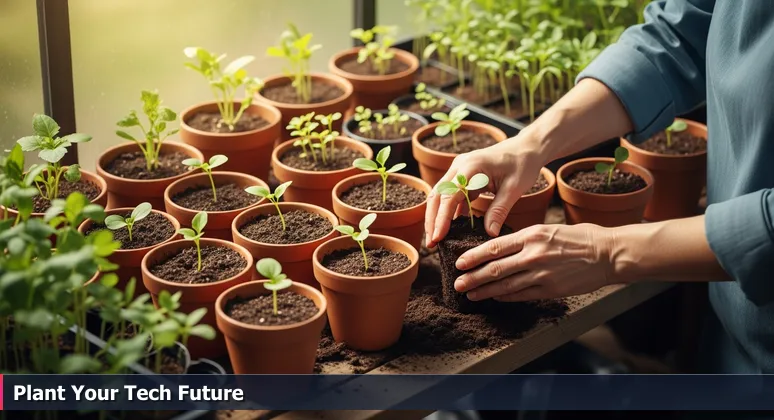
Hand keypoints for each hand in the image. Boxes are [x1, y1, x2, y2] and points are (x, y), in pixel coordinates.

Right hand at [424, 134, 545, 247]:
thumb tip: (490, 234)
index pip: (449, 196)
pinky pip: (451, 196)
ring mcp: (459, 170)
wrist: (526, 147)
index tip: (438, 238)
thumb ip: (499, 210)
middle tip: (431, 244)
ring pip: (440, 196)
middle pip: (437, 196)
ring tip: (437, 239)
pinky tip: (450, 228)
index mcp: (470, 167)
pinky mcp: (463, 177)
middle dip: (432, 220)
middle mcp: (459, 167)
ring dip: (437, 217)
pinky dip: (449, 212)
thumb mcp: (514, 188)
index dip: (441, 219)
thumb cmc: (522, 163)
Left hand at [453, 223, 616, 301]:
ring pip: (505, 285)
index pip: (494, 247)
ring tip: (471, 295)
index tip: (460, 263)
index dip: (474, 257)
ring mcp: (542, 274)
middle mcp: (533, 255)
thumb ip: (526, 238)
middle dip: (473, 278)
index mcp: (532, 235)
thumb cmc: (581, 238)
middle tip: (458, 284)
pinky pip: (522, 295)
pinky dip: (506, 297)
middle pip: (495, 269)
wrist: (608, 254)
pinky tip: (495, 297)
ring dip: (485, 291)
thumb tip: (503, 247)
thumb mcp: (550, 228)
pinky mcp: (551, 290)